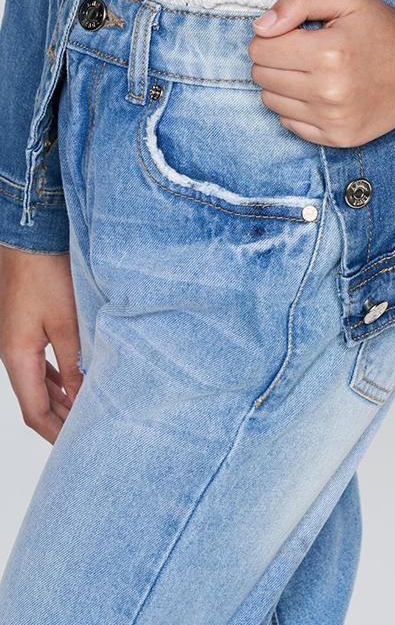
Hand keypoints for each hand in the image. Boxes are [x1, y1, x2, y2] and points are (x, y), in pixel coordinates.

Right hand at [0, 246, 82, 443]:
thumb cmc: (46, 275)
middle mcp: (14, 354)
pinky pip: (42, 364)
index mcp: (17, 359)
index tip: (78, 449)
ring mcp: (19, 342)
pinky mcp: (28, 328)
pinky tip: (74, 381)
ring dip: (61, 400)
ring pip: (39, 383)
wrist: (30, 239)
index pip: (35, 412)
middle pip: (36, 401)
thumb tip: (84, 399)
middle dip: (59, 421)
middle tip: (87, 436)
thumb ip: (76, 362)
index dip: (56, 433)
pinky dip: (59, 379)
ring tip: (85, 415)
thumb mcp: (66, 322)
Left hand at [248, 0, 394, 147]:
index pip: (260, 48)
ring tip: (313, 71)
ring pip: (271, 101)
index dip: (272, 36)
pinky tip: (320, 93)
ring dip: (284, 84)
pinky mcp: (338, 138)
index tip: (295, 33)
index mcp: (329, 52)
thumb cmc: (379, 28)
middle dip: (276, 59)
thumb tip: (260, 27)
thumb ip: (297, 1)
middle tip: (304, 51)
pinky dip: (297, 108)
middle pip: (261, 76)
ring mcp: (334, 119)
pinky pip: (288, 124)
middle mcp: (330, 90)